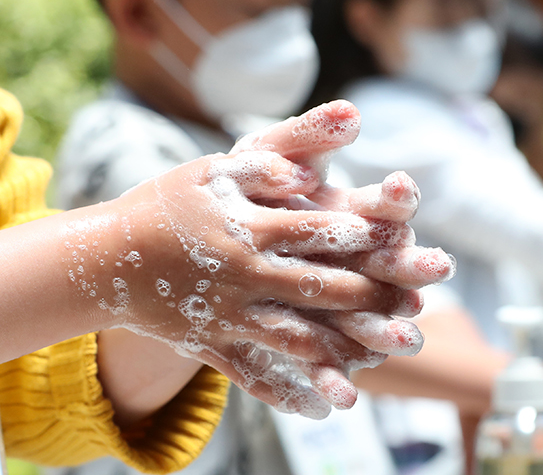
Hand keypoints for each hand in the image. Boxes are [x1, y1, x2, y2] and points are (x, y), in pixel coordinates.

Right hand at [67, 101, 453, 417]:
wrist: (104, 260)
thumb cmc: (165, 205)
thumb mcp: (212, 169)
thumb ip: (267, 161)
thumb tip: (313, 166)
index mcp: (247, 228)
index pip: (317, 231)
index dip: (364, 234)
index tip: (406, 238)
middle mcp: (243, 276)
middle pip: (318, 287)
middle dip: (371, 293)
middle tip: (415, 299)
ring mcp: (228, 317)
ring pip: (296, 338)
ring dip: (346, 347)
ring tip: (388, 351)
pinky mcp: (213, 346)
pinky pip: (255, 376)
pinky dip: (290, 392)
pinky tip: (324, 405)